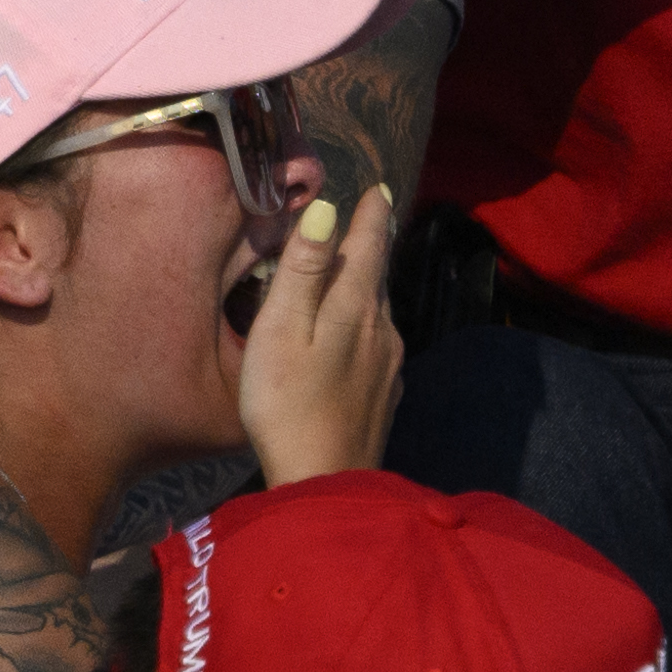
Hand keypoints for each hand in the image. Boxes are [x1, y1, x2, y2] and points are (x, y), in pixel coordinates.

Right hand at [236, 177, 403, 482]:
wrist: (324, 484)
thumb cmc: (287, 403)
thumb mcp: (282, 329)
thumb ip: (304, 269)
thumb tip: (328, 208)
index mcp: (356, 307)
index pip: (371, 245)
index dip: (372, 214)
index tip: (379, 188)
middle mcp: (383, 329)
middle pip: (377, 276)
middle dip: (370, 245)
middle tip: (362, 219)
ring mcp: (388, 366)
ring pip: (378, 310)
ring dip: (366, 286)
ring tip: (350, 271)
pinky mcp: (385, 396)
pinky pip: (377, 343)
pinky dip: (365, 325)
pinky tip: (351, 337)